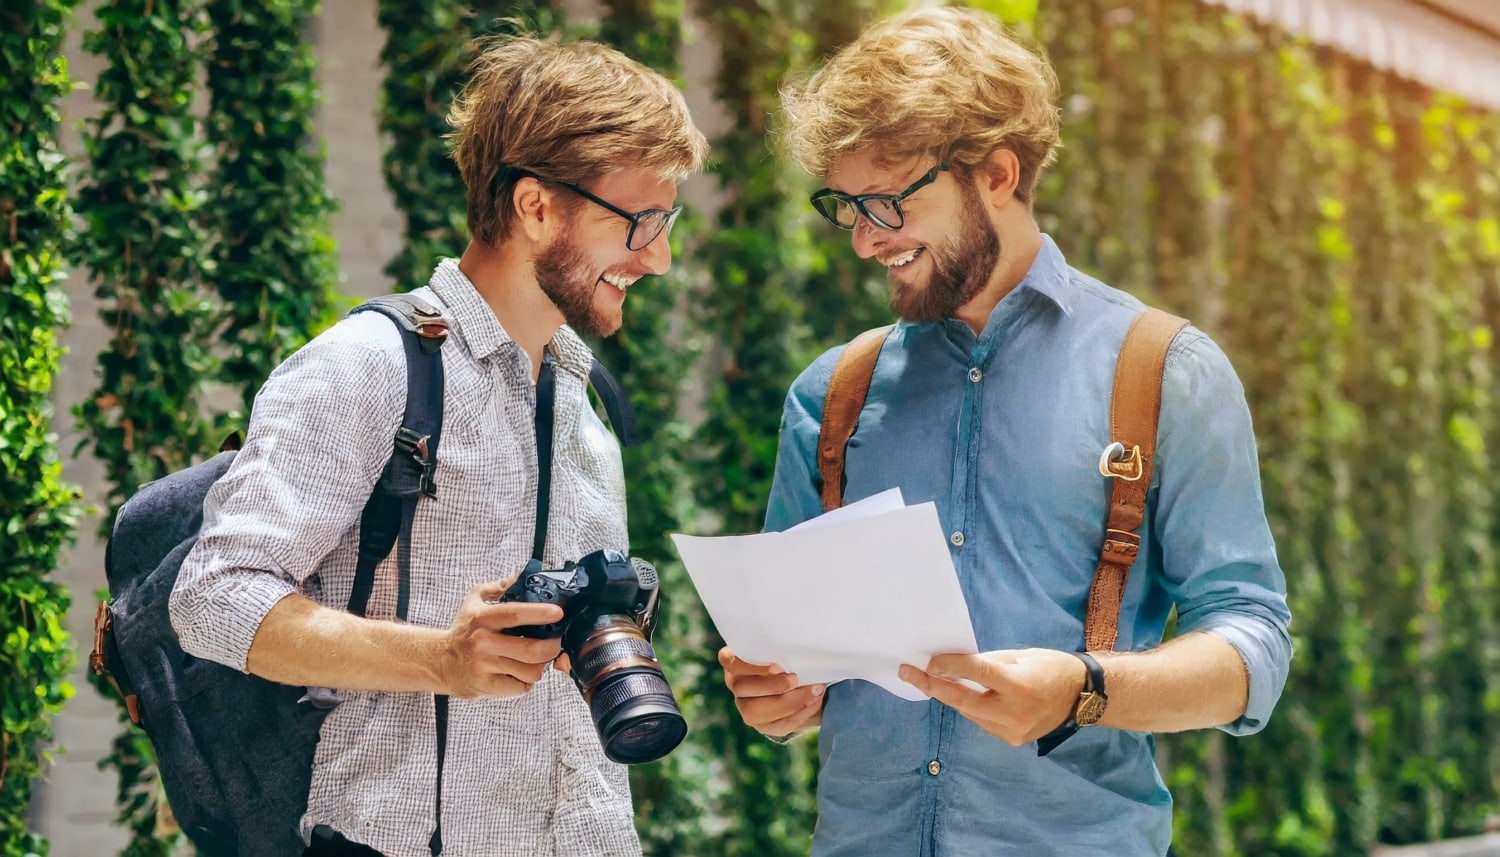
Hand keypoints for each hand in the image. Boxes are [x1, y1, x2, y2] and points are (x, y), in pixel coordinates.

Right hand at [441, 580, 566, 697]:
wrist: (438, 661)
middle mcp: (483, 643)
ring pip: (530, 671)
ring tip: (537, 660)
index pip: (515, 614)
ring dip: (540, 666)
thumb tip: (523, 576)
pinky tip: (520, 673)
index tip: (558, 613)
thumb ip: (500, 587)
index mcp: (483, 619)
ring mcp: (485, 667)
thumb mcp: (475, 600)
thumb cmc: (463, 630)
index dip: (541, 613)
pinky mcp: (486, 686)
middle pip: (532, 649)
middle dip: (552, 647)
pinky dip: (526, 681)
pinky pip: (520, 687)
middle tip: (555, 642)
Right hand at [718, 647, 824, 738]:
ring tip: (813, 691)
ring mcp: (746, 707)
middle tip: (796, 679)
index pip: (728, 661)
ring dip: (789, 702)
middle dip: (772, 686)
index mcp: (735, 662)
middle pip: (742, 688)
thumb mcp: (783, 650)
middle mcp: (736, 685)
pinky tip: (814, 702)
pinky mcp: (764, 725)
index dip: (749, 666)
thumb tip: (794, 653)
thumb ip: (781, 650)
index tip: (776, 666)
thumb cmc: (789, 658)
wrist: (803, 683)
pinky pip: (778, 725)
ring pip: (755, 712)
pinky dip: (800, 713)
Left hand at [898, 648, 1087, 744]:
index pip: (977, 674)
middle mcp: (1015, 713)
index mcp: (1020, 686)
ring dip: (951, 696)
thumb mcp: (1020, 657)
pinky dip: (971, 707)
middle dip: (933, 687)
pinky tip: (964, 695)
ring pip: (970, 713)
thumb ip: (987, 663)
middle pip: (964, 701)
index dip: (950, 666)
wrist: (1083, 696)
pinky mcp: (1013, 740)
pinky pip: (982, 722)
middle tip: (907, 673)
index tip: (927, 661)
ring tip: (931, 680)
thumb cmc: (1050, 667)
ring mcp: (1014, 731)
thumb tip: (952, 665)